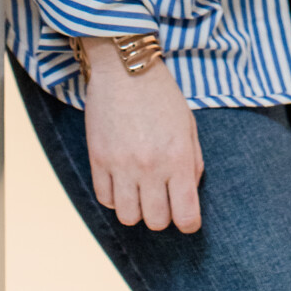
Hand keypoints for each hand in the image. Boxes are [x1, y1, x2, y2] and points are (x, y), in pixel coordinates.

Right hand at [82, 41, 203, 232]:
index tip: (186, 217)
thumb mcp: (188, 126)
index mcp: (178, 157)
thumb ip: (192, 163)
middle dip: (162, 215)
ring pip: (128, 217)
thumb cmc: (161, 94)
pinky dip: (114, 197)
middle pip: (156, 221)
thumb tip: (187, 195)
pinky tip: (121, 181)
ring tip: (139, 191)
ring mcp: (121, 164)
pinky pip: (104, 199)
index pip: (186, 216)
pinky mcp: (98, 158)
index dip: (188, 223)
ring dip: (136, 209)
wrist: (124, 66)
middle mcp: (151, 166)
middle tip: (161, 199)